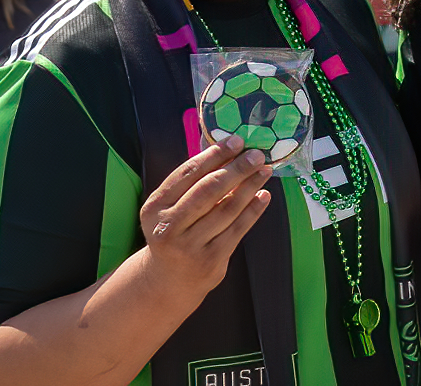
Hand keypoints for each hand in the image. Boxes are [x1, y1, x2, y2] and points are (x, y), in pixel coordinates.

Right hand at [138, 139, 271, 299]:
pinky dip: (253, 210)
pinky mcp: (210, 260)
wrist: (168, 279)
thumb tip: (228, 149)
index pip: (188, 173)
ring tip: (264, 172)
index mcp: (156, 206)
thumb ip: (193, 182)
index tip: (237, 141)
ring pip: (227, 209)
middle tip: (256, 155)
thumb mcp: (171, 206)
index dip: (215, 155)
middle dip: (236, 169)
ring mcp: (189, 246)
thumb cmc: (175, 231)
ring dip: (250, 187)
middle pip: (209, 190)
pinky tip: (263, 196)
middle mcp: (168, 226)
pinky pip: (238, 229)